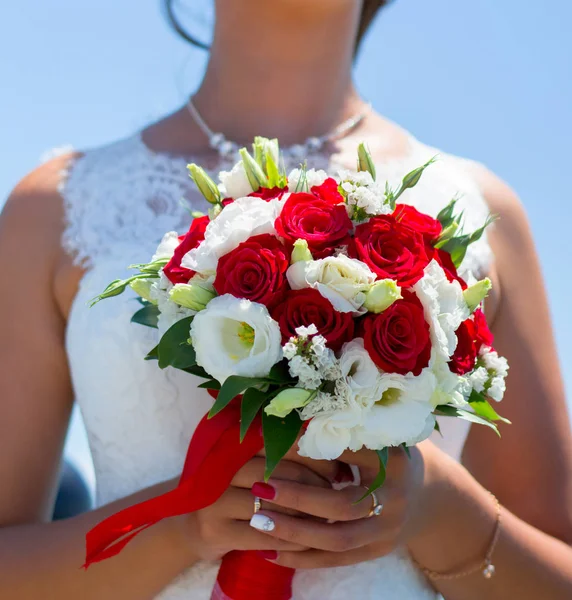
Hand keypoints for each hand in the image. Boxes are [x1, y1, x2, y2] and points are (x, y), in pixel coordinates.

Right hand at [182, 456, 336, 561]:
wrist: (194, 526)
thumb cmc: (236, 491)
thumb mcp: (254, 466)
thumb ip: (285, 455)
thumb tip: (339, 456)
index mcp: (235, 444)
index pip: (282, 442)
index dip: (315, 455)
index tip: (338, 468)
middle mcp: (223, 467)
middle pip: (281, 472)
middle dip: (316, 484)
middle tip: (337, 493)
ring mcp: (216, 499)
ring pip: (276, 505)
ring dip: (308, 514)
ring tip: (327, 516)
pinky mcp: (216, 530)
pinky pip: (266, 536)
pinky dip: (291, 540)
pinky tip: (307, 541)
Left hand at [247, 444, 427, 568]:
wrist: (432, 494)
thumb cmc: (392, 452)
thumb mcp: (380, 432)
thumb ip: (346, 427)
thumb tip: (292, 419)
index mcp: (393, 460)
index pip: (348, 455)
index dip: (311, 450)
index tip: (276, 444)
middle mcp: (393, 497)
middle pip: (342, 504)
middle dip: (298, 497)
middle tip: (261, 486)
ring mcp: (387, 529)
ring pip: (337, 539)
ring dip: (295, 532)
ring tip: (258, 521)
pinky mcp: (378, 550)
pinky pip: (337, 559)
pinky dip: (303, 558)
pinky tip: (271, 551)